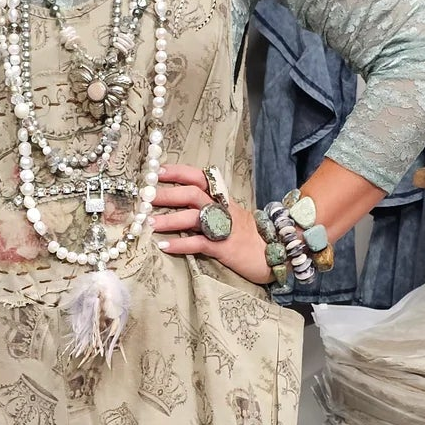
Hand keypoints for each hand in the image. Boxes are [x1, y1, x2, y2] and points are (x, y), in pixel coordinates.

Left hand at [151, 165, 272, 285]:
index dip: (178, 172)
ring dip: (170, 219)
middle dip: (167, 194)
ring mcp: (224, 228)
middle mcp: (223, 209)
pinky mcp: (225, 248)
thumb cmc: (251, 236)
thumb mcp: (232, 216)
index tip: (157, 171)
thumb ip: (212, 208)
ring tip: (150, 224)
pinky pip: (199, 243)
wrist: (278, 253)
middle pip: (192, 193)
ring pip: (194, 217)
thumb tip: (182, 205)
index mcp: (223, 199)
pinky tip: (164, 246)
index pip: (200, 178)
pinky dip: (180, 244)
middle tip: (145, 197)